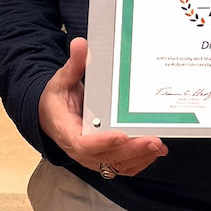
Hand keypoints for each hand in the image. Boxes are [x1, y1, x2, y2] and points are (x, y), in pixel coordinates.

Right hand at [37, 37, 167, 176]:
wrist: (51, 117)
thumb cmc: (57, 100)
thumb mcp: (61, 81)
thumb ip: (74, 65)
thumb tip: (81, 44)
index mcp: (67, 132)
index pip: (84, 144)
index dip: (103, 143)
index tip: (121, 136)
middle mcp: (81, 150)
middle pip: (108, 157)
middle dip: (132, 150)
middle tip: (153, 141)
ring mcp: (94, 157)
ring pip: (119, 164)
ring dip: (140, 157)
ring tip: (159, 146)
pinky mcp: (105, 158)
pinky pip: (123, 165)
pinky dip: (140, 161)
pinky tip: (155, 151)